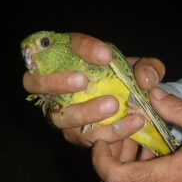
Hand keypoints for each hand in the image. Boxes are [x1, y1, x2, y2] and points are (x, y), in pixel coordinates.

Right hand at [22, 32, 165, 146]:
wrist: (132, 108)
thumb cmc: (127, 79)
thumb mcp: (141, 69)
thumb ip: (147, 67)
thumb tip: (144, 80)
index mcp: (63, 57)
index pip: (61, 45)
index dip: (80, 48)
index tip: (106, 54)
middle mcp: (51, 85)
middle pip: (34, 82)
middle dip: (57, 82)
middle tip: (84, 81)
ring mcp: (59, 112)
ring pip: (59, 115)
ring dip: (83, 111)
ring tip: (113, 105)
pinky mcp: (75, 134)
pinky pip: (85, 136)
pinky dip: (109, 131)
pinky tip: (131, 124)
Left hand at [91, 88, 181, 181]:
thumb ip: (179, 110)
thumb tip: (153, 93)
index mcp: (168, 179)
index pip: (113, 177)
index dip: (99, 157)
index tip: (105, 137)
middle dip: (108, 163)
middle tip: (122, 139)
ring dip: (124, 173)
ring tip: (142, 147)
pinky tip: (158, 163)